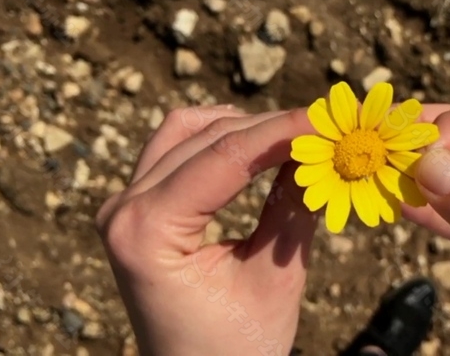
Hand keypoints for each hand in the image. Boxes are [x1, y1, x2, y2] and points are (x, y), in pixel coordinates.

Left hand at [96, 105, 316, 355]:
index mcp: (147, 232)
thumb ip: (294, 210)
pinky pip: (175, 149)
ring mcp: (123, 205)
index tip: (325, 117)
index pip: (224, 156)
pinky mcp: (136, 207)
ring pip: (185, 131)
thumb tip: (321, 150)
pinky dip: (218, 140)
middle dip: (269, 127)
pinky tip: (256, 146)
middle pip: (205, 137)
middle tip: (323, 126)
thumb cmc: (234, 348)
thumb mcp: (275, 282)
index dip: (280, 130)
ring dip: (241, 127)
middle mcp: (123, 208)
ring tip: (293, 136)